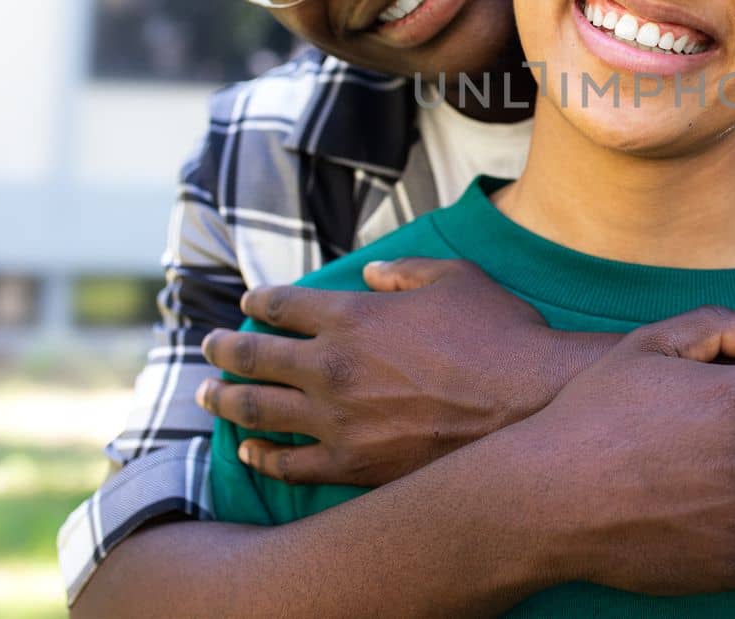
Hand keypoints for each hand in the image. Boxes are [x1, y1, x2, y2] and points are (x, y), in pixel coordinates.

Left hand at [199, 257, 565, 485]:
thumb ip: (406, 270)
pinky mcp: (353, 464)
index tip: (248, 303)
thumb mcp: (455, 276)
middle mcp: (332, 366)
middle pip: (256, 356)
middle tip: (209, 347)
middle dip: (225, 349)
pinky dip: (263, 457)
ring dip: (226, 401)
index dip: (260, 302)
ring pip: (259, 410)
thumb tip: (374, 271)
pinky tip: (249, 451)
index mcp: (352, 315)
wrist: (527, 403)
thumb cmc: (498, 333)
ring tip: (207, 396)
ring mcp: (337, 419)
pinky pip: (290, 464)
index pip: (284, 305)